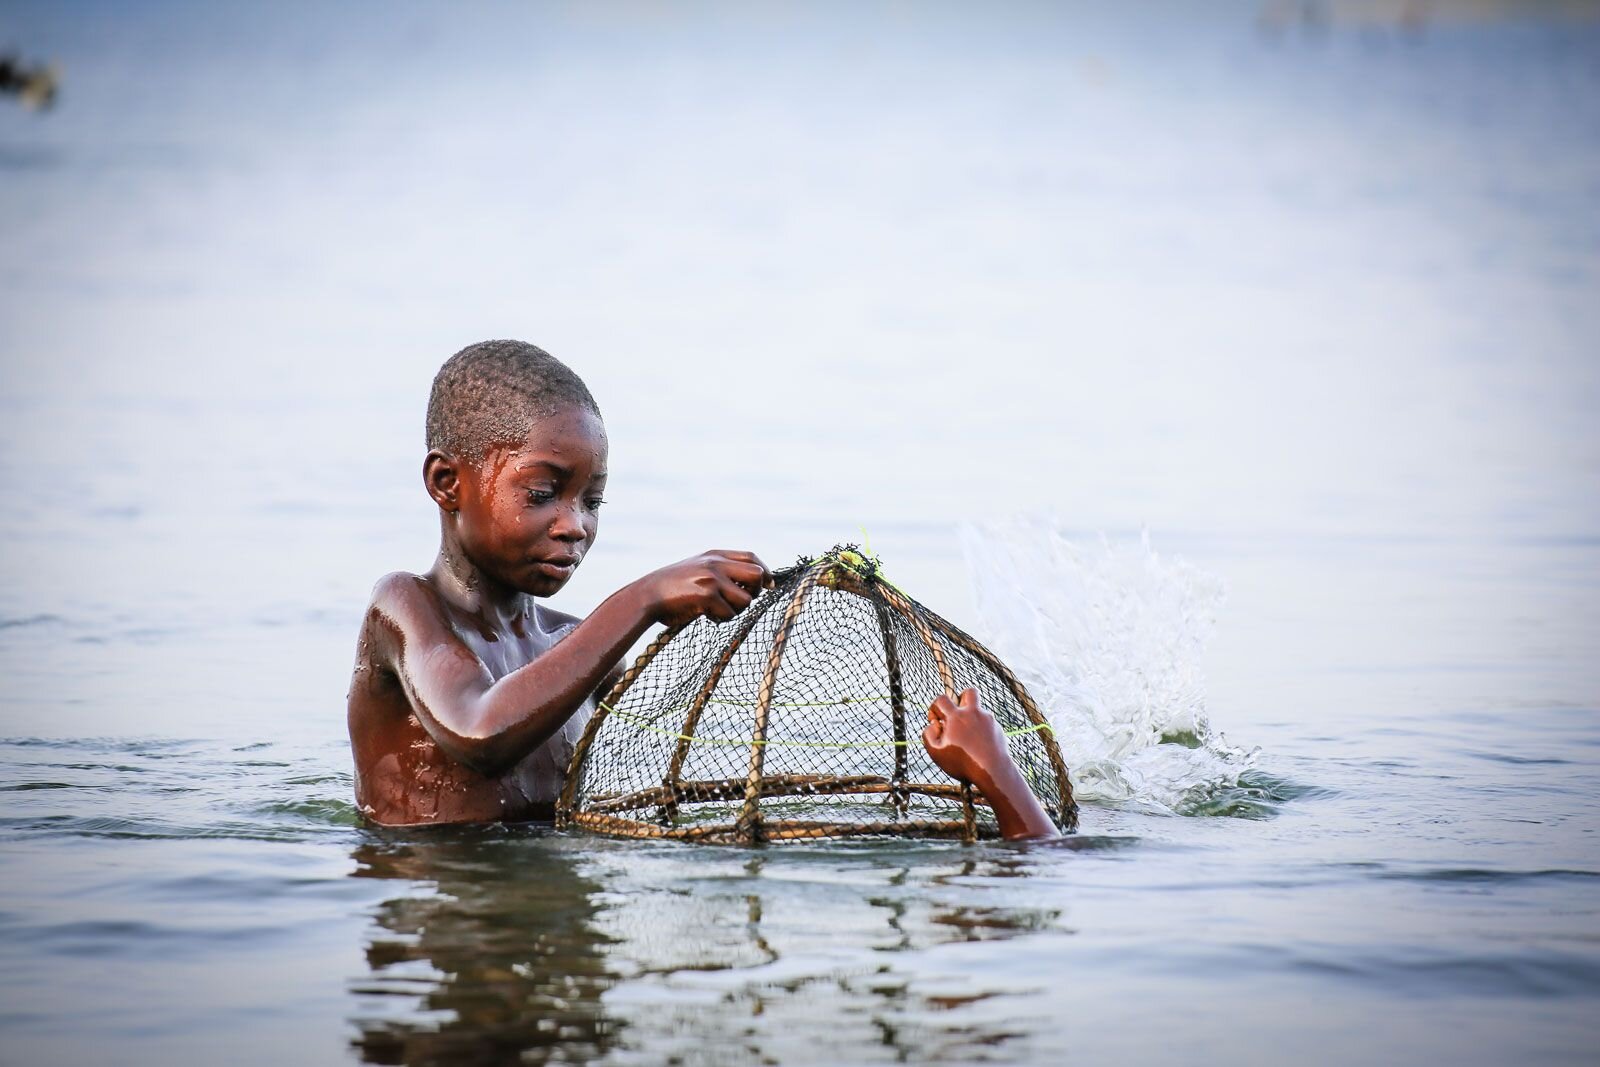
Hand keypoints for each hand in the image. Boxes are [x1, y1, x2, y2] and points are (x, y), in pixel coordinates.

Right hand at [638, 550, 770, 625]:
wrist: (647, 595)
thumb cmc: (673, 588)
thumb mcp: (697, 569)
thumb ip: (721, 570)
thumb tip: (754, 583)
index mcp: (715, 555)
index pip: (751, 557)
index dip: (765, 572)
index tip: (768, 585)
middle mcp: (715, 563)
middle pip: (757, 575)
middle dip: (755, 592)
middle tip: (740, 601)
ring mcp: (711, 578)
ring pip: (746, 599)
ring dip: (735, 610)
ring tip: (717, 611)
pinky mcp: (706, 595)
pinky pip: (729, 613)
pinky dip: (721, 619)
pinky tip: (707, 616)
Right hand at [922, 688, 1010, 788]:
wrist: (992, 771)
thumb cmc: (962, 762)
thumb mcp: (936, 752)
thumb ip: (928, 735)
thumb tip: (933, 725)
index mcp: (956, 716)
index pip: (942, 698)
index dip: (935, 707)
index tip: (937, 721)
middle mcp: (973, 713)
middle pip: (969, 692)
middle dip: (961, 698)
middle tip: (957, 715)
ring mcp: (988, 720)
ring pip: (978, 711)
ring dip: (971, 719)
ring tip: (968, 737)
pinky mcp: (998, 728)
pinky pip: (987, 723)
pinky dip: (981, 730)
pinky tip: (979, 745)